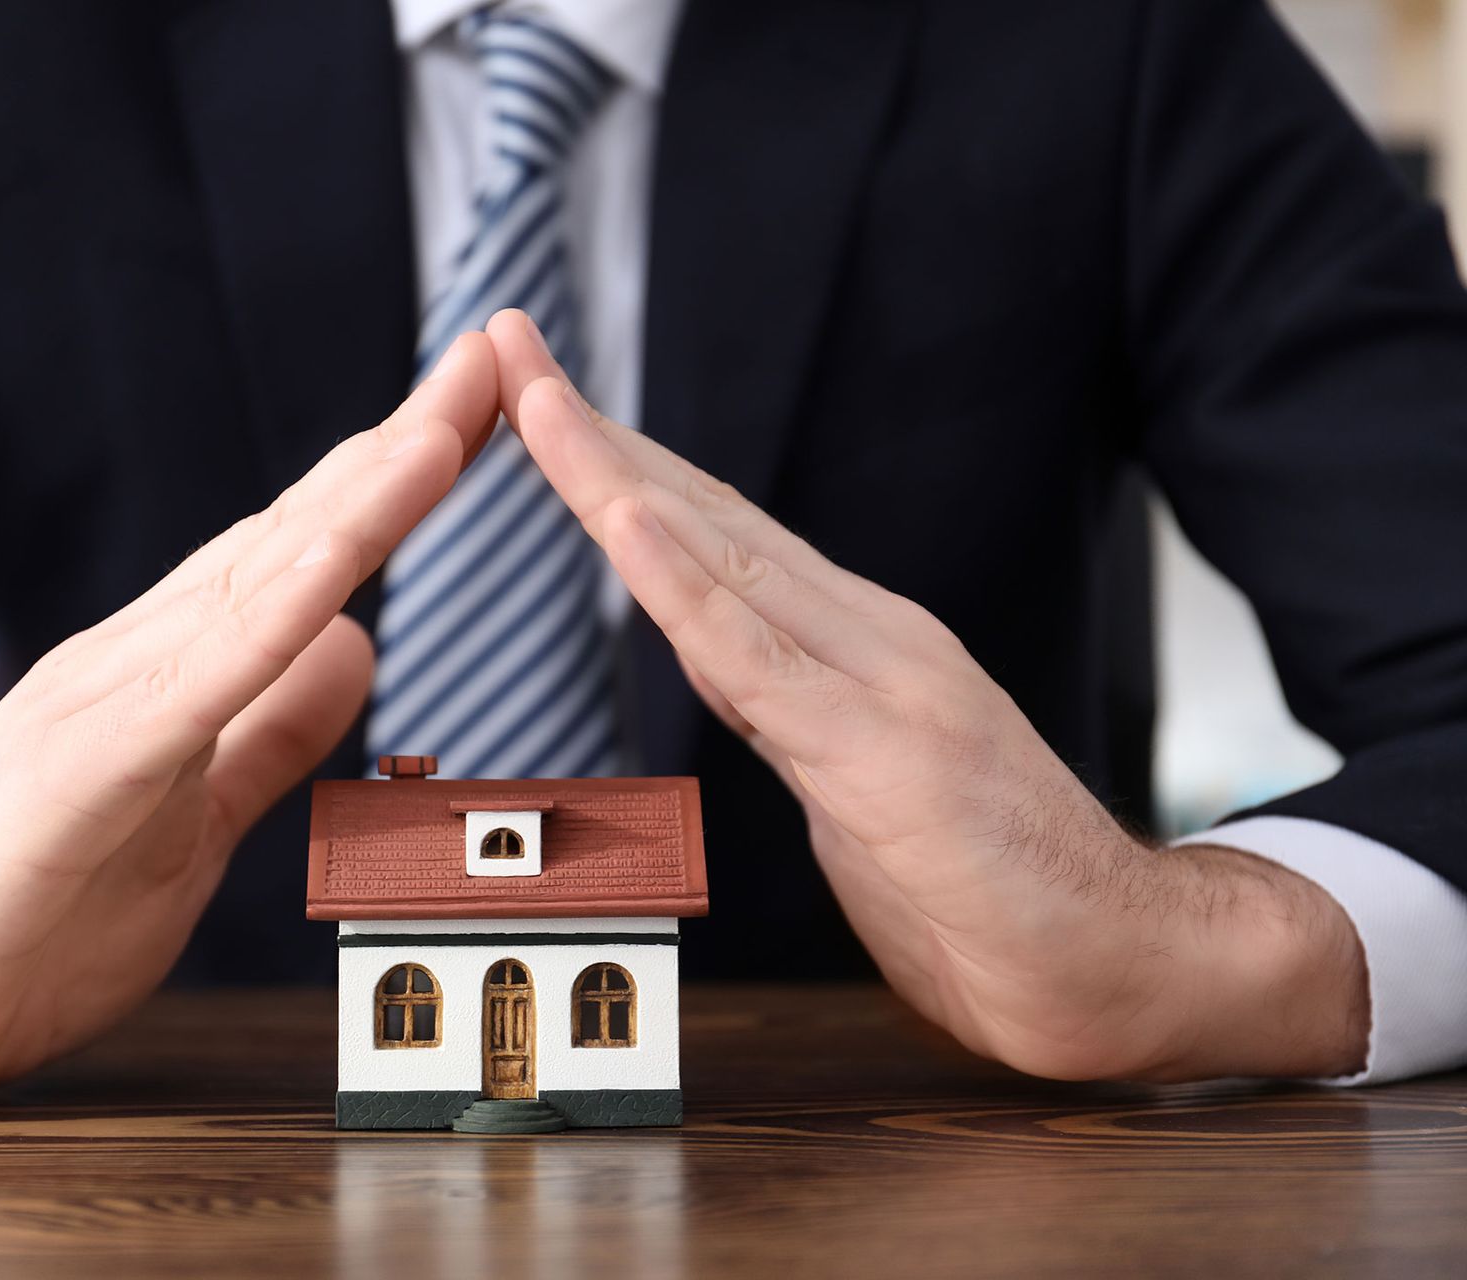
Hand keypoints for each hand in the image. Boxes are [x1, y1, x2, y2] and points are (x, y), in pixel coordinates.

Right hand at [0, 333, 502, 1103]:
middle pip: (287, 537)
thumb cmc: (37, 910)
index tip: (476, 417)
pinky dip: (264, 625)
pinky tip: (332, 575)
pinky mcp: (77, 773)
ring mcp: (101, 705)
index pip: (299, 554)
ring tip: (439, 433)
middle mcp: (139, 661)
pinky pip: (190, 690)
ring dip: (350, 509)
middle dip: (395, 451)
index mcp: (172, 671)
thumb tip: (359, 645)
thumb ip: (271, 731)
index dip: (390, 484)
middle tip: (488, 361)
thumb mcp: (198, 815)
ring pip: (249, 589)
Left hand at [488, 309, 1367, 1081]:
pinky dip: (684, 585)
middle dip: (593, 434)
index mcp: (850, 644)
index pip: (712, 537)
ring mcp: (879, 683)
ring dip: (615, 476)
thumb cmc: (987, 890)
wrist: (1117, 962)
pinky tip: (626, 521)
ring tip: (535, 397)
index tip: (536, 401)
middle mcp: (862, 637)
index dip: (619, 465)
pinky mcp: (881, 753)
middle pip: (702, 518)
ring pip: (718, 560)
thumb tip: (732, 684)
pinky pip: (758, 660)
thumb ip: (792, 720)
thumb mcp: (856, 790)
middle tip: (504, 342)